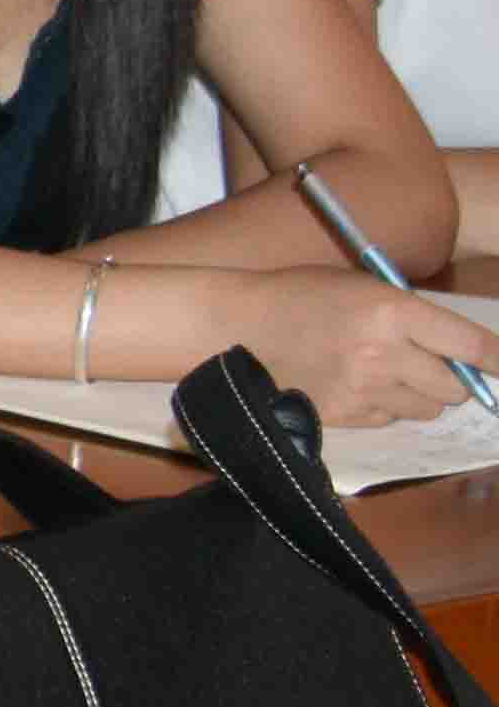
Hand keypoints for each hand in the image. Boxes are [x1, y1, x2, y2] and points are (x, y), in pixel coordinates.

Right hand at [230, 268, 498, 426]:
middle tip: (428, 364)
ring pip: (427, 408)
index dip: (497, 360)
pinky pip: (391, 419)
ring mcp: (364, 389)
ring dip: (419, 394)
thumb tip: (463, 354)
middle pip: (454, 388)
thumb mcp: (362, 287)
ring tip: (385, 372)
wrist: (234, 324)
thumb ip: (413, 316)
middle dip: (450, 378)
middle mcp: (384, 354)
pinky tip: (355, 384)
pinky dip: (386, 406)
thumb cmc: (302, 294)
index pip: (470, 346)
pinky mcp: (345, 415)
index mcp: (392, 311)